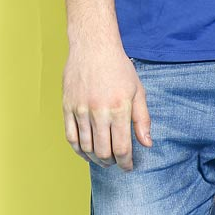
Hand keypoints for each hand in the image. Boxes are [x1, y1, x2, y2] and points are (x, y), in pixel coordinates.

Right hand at [62, 45, 151, 170]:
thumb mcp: (138, 91)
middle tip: (116, 162)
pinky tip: (86, 152)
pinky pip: (71, 137)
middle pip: (103, 151)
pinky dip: (78, 150)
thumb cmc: (119, 68)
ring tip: (103, 159)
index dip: (126, 162)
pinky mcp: (67, 108)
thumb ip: (142, 119)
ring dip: (95, 158)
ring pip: (86, 147)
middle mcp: (99, 111)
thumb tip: (147, 143)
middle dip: (111, 162)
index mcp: (120, 108)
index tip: (129, 167)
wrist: (93, 48)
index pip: (122, 147)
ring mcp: (81, 110)